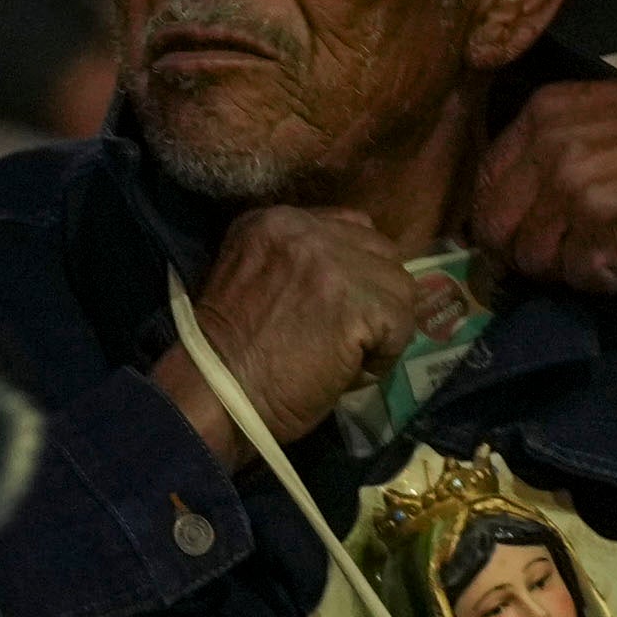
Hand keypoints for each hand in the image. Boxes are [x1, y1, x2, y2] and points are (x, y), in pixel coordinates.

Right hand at [153, 204, 466, 460]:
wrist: (215, 395)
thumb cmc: (228, 359)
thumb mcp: (252, 282)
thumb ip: (296, 266)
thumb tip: (353, 279)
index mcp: (274, 220)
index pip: (350, 228)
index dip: (354, 273)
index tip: (338, 309)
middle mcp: (304, 228)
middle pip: (381, 252)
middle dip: (373, 297)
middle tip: (344, 338)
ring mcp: (333, 261)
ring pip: (398, 287)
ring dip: (382, 328)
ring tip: (344, 358)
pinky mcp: (356, 301)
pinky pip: (401, 323)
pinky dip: (383, 357)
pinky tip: (348, 372)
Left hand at [468, 71, 616, 295]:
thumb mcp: (596, 113)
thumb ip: (548, 148)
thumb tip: (514, 206)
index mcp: (541, 117)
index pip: (484, 185)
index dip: (497, 219)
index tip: (518, 234)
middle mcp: (551, 153)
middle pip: (499, 232)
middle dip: (525, 253)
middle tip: (561, 253)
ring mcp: (578, 196)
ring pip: (538, 262)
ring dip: (570, 267)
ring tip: (607, 247)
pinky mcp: (608, 235)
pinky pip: (584, 279)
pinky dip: (608, 278)